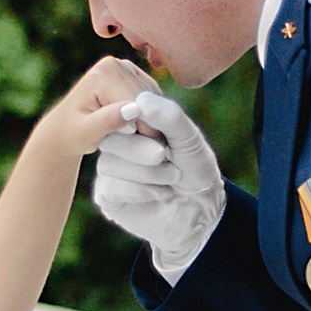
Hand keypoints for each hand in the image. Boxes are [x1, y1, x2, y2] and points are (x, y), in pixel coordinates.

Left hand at [34, 59, 153, 165]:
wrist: (65, 128)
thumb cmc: (72, 134)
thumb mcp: (86, 132)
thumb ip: (108, 121)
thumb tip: (135, 109)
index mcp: (106, 71)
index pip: (139, 101)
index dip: (145, 128)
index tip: (142, 150)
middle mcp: (119, 64)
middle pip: (149, 99)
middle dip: (147, 125)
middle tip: (138, 148)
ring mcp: (128, 68)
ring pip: (156, 101)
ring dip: (150, 122)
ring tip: (133, 139)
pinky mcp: (135, 77)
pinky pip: (155, 101)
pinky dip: (150, 117)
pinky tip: (136, 129)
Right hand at [93, 88, 225, 283]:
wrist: (203, 210)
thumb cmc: (195, 169)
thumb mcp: (188, 137)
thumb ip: (168, 116)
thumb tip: (140, 100)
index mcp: (132, 124)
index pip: (118, 112)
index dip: (136, 121)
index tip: (160, 135)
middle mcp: (117, 144)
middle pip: (109, 137)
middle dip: (143, 150)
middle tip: (167, 158)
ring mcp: (110, 170)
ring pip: (110, 163)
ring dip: (148, 174)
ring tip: (171, 178)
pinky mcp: (107, 196)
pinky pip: (111, 187)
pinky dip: (141, 191)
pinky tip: (159, 194)